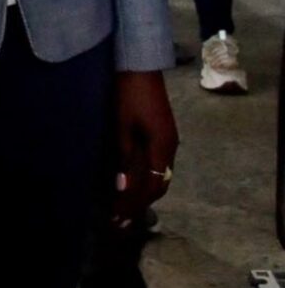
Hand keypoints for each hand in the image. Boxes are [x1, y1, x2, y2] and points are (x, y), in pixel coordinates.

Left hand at [111, 69, 178, 221]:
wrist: (140, 65)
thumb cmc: (128, 94)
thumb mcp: (122, 125)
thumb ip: (125, 156)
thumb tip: (124, 187)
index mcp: (163, 147)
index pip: (152, 186)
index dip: (134, 203)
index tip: (118, 218)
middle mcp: (170, 149)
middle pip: (158, 185)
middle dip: (139, 203)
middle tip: (120, 221)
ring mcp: (168, 141)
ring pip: (159, 176)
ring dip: (143, 193)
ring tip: (124, 209)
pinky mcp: (162, 135)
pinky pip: (157, 165)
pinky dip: (145, 179)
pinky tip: (133, 184)